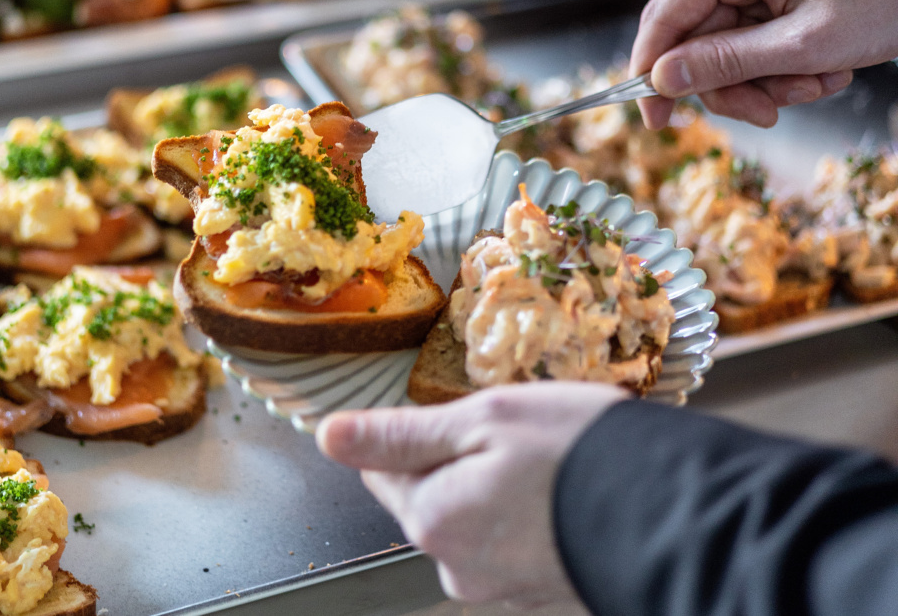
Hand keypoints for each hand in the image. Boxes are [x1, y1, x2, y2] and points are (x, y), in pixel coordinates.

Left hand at [316, 382, 627, 606]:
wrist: (679, 513)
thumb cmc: (579, 454)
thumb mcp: (481, 420)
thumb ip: (401, 434)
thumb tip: (330, 436)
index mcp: (432, 518)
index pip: (384, 470)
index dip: (416, 433)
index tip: (453, 415)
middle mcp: (458, 567)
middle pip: (430, 498)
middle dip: (460, 463)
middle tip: (515, 436)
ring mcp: (502, 588)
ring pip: (476, 522)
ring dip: (499, 491)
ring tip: (550, 464)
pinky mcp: (542, 595)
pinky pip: (516, 545)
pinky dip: (531, 519)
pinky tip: (566, 494)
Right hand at [631, 0, 897, 128]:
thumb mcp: (805, 41)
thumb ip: (726, 63)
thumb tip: (663, 80)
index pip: (664, 18)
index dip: (653, 74)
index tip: (656, 119)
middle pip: (698, 40)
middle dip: (735, 84)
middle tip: (768, 112)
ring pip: (730, 46)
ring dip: (768, 80)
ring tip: (817, 83)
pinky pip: (759, 38)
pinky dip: (786, 65)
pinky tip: (824, 68)